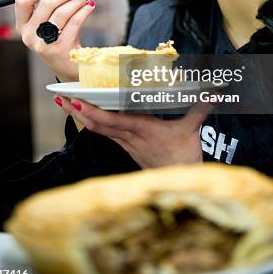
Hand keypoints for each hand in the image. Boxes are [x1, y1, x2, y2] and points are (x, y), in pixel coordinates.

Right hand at [15, 0, 95, 80]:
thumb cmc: (61, 39)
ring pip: (62, 12)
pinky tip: (89, 7)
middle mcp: (29, 36)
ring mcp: (43, 44)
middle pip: (46, 4)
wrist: (70, 67)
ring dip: (77, 1)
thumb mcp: (49, 23)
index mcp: (23, 26)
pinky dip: (85, 10)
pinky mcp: (60, 49)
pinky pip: (75, 21)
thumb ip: (51, 5)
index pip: (23, 1)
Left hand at [55, 96, 212, 167]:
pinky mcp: (129, 147)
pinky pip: (106, 134)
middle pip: (98, 123)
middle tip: (59, 98)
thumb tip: (213, 92)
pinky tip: (86, 117)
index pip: (111, 120)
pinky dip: (94, 123)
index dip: (92, 111)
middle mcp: (129, 136)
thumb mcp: (191, 130)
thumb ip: (199, 109)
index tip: (75, 102)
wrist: (182, 181)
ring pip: (99, 129)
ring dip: (81, 117)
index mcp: (141, 130)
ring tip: (65, 104)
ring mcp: (127, 143)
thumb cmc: (184, 155)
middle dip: (77, 111)